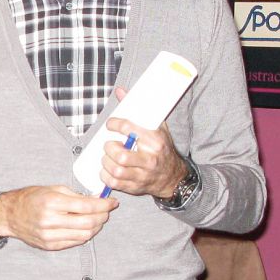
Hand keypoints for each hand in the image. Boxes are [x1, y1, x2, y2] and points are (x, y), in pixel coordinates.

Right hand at [0, 186, 115, 250]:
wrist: (10, 215)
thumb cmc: (31, 198)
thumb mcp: (52, 189)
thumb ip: (75, 195)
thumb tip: (97, 199)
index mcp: (52, 202)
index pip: (86, 205)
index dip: (104, 204)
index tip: (112, 202)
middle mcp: (51, 220)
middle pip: (88, 222)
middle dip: (102, 216)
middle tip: (107, 211)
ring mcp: (50, 235)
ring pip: (84, 235)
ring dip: (96, 227)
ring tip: (98, 219)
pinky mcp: (50, 245)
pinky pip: (75, 242)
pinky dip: (85, 234)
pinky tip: (86, 227)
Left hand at [99, 85, 186, 199]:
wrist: (174, 176)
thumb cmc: (162, 149)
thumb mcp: (157, 126)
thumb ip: (139, 109)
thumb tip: (120, 91)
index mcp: (156, 140)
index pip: (128, 128)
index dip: (114, 124)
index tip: (110, 124)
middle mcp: (150, 159)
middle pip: (121, 155)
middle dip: (109, 148)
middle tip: (110, 145)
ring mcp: (143, 175)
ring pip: (116, 170)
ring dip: (106, 162)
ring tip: (108, 157)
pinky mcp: (135, 187)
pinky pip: (114, 183)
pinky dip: (105, 176)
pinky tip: (108, 170)